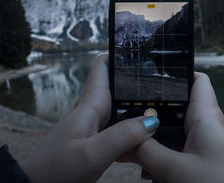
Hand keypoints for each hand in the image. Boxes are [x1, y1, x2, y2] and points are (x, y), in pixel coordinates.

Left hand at [20, 54, 158, 182]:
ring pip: (124, 109)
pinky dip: (135, 132)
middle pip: (120, 86)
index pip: (103, 66)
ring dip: (141, 111)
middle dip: (140, 85)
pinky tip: (148, 141)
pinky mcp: (99, 139)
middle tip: (167, 87)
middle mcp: (94, 110)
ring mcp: (97, 125)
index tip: (144, 53)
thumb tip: (151, 121)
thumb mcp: (92, 154)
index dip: (121, 55)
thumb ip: (122, 136)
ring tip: (166, 111)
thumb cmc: (56, 170)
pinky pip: (122, 129)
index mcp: (90, 105)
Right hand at [133, 72, 223, 182]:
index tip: (148, 76)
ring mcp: (206, 144)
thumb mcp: (174, 170)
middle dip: (153, 116)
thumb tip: (124, 138)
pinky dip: (163, 157)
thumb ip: (146, 151)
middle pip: (178, 107)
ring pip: (175, 132)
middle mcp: (208, 126)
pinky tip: (149, 172)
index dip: (176, 73)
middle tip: (128, 120)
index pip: (196, 79)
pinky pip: (179, 150)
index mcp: (207, 117)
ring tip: (133, 153)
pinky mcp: (204, 161)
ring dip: (155, 142)